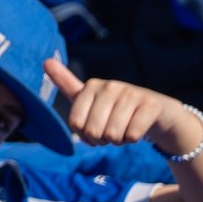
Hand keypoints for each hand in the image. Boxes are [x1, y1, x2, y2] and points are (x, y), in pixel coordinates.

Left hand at [47, 58, 197, 153]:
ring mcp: (132, 93)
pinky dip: (133, 139)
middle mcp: (110, 86)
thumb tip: (45, 61)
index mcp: (92, 86)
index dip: (84, 135)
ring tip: (124, 129)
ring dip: (118, 140)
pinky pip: (132, 135)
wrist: (157, 113)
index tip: (93, 130)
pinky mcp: (150, 104)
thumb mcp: (90, 96)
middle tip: (111, 132)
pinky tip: (137, 129)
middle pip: (94, 131)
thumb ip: (67, 83)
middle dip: (102, 139)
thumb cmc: (117, 108)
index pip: (76, 123)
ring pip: (113, 134)